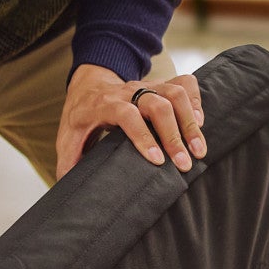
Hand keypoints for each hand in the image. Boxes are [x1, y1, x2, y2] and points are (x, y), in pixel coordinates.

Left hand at [56, 64, 204, 180]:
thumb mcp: (68, 135)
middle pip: (156, 104)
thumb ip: (68, 160)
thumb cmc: (81, 114)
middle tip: (185, 163)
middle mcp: (127, 91)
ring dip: (190, 120)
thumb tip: (69, 186)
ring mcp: (146, 85)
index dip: (143, 136)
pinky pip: (184, 82)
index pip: (126, 114)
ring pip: (174, 92)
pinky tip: (200, 122)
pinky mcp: (160, 84)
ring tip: (199, 149)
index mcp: (102, 104)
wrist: (89, 84)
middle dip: (174, 134)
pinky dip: (196, 100)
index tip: (157, 161)